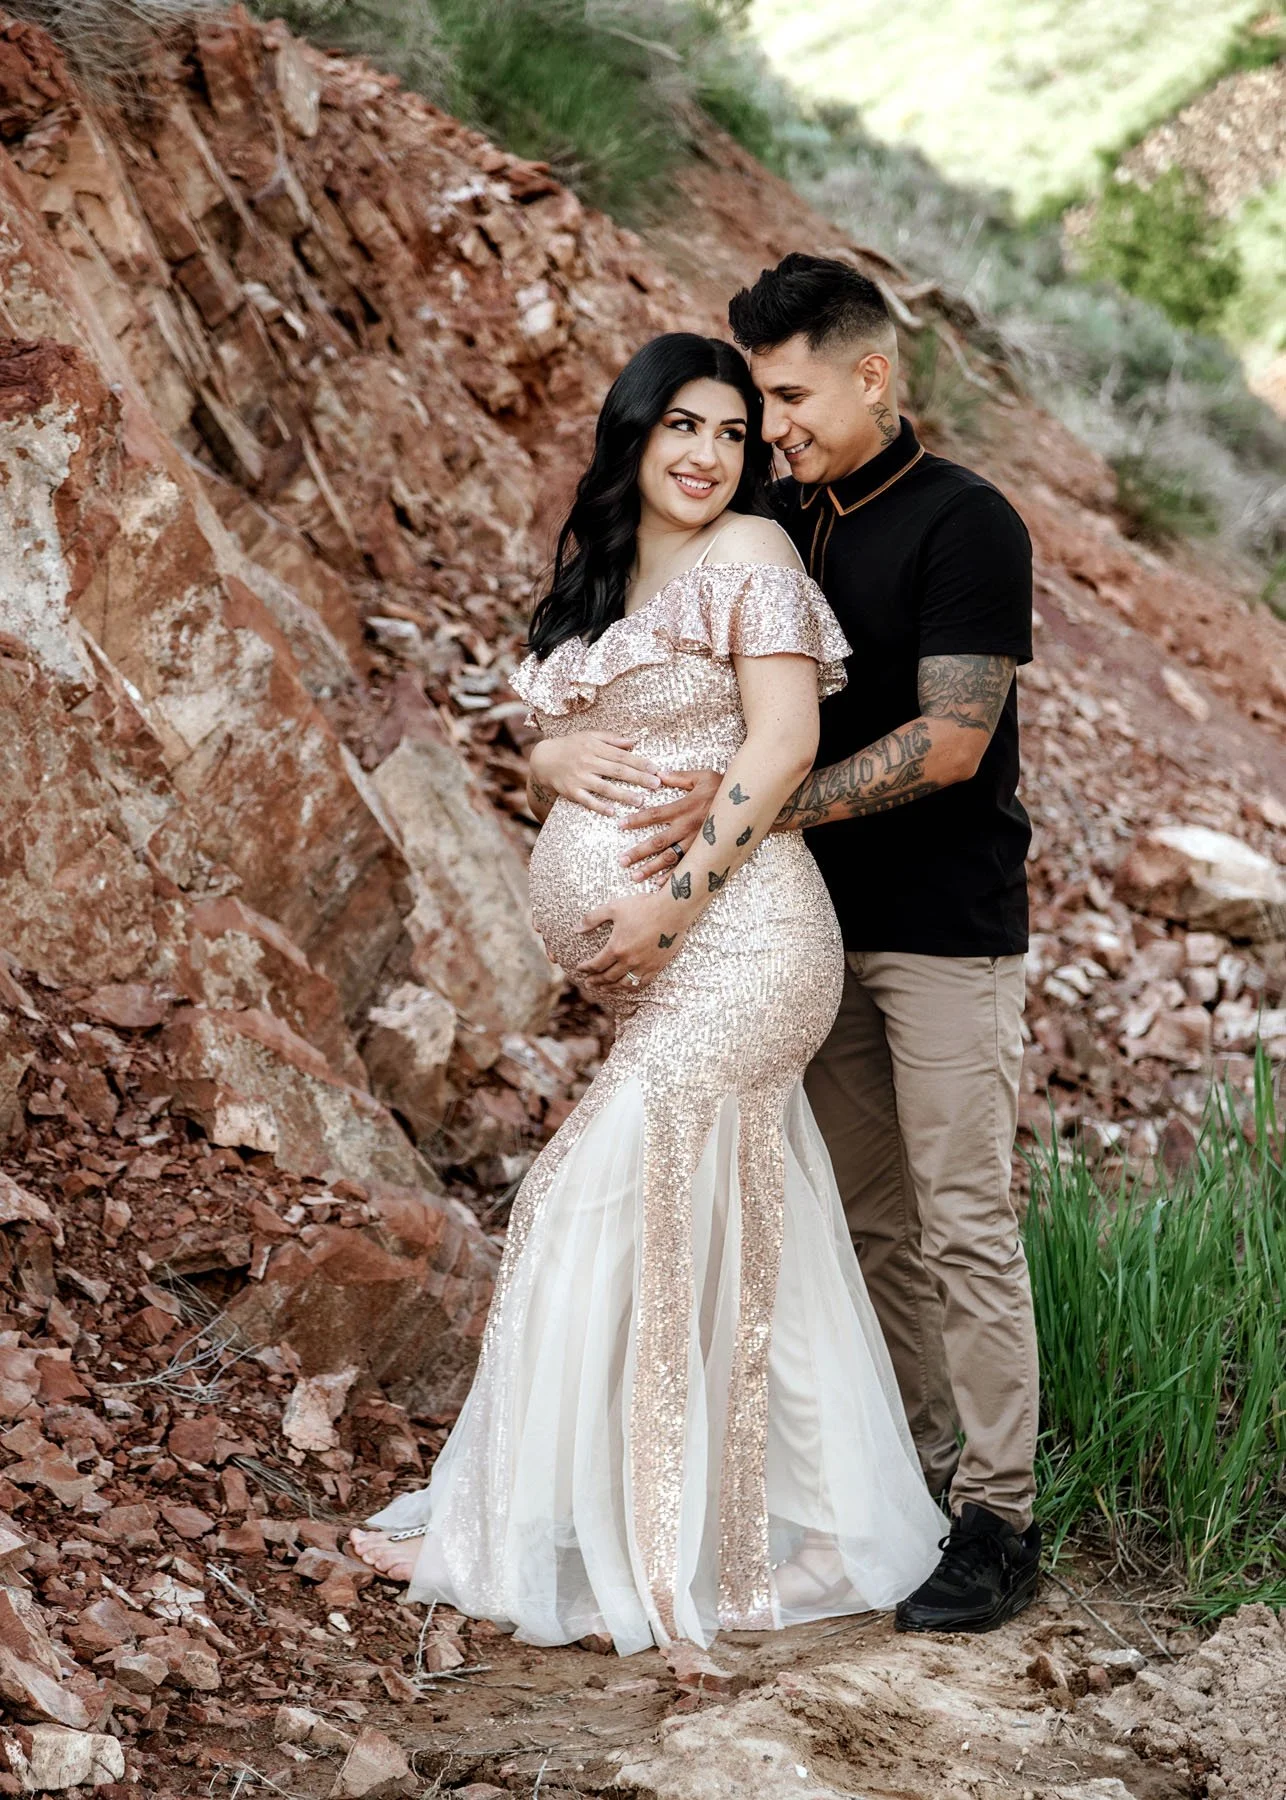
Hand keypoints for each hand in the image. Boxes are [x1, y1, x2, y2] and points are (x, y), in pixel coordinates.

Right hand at [530, 733, 662, 816]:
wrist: (543, 758)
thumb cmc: (570, 746)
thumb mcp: (589, 736)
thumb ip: (612, 739)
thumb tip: (634, 741)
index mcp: (595, 747)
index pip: (622, 756)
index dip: (640, 762)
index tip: (655, 769)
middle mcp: (588, 762)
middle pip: (617, 771)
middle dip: (638, 778)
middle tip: (656, 785)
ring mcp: (579, 778)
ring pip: (605, 787)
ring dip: (623, 795)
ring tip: (640, 801)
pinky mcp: (571, 791)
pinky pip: (587, 800)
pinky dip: (599, 806)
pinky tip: (612, 812)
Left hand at [577, 890, 683, 990]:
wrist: (672, 910)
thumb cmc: (643, 906)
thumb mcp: (614, 908)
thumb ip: (592, 918)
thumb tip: (576, 929)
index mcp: (616, 948)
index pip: (596, 965)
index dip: (586, 968)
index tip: (580, 969)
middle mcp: (629, 960)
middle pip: (608, 977)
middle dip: (595, 981)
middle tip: (588, 983)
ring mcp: (644, 965)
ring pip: (623, 983)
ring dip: (611, 988)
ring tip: (603, 988)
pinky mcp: (656, 966)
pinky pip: (641, 982)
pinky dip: (630, 987)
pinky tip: (626, 986)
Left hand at [618, 769, 722, 882]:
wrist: (750, 805)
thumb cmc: (725, 789)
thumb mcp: (703, 777)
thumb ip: (679, 777)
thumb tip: (659, 774)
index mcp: (684, 808)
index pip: (654, 815)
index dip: (636, 820)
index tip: (620, 825)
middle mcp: (687, 828)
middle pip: (658, 842)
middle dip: (638, 852)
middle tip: (622, 861)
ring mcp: (696, 842)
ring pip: (670, 858)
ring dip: (651, 868)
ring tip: (635, 876)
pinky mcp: (705, 851)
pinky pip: (687, 866)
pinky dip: (674, 877)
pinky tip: (660, 884)